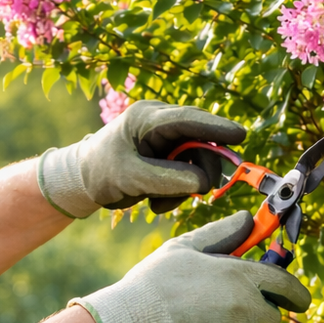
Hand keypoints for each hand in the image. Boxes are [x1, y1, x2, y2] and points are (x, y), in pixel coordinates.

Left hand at [37, 100, 245, 218]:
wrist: (83, 182)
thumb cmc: (100, 173)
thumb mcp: (131, 178)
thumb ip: (167, 180)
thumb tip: (204, 182)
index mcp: (148, 119)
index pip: (189, 119)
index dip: (217, 127)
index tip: (240, 136)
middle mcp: (161, 125)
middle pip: (201, 144)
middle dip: (201, 171)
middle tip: (198, 194)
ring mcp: (166, 141)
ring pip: (197, 163)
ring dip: (185, 189)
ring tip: (158, 203)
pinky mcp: (169, 157)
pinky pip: (188, 175)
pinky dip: (178, 193)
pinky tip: (156, 202)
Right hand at [69, 211, 310, 322]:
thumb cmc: (155, 282)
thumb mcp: (186, 247)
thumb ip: (222, 233)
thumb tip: (248, 220)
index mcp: (241, 275)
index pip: (286, 285)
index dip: (297, 294)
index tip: (301, 301)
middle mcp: (247, 306)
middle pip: (271, 318)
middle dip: (255, 316)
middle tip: (223, 312)